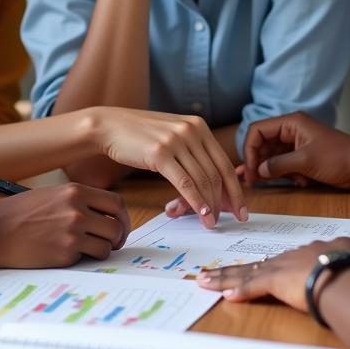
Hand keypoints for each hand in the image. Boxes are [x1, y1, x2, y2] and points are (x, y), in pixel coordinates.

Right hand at [0, 184, 129, 266]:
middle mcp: (77, 210)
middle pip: (117, 225)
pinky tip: (68, 254)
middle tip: (112, 243)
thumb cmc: (17, 214)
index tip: (119, 225)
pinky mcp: (65, 254)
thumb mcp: (50, 196)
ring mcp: (73, 232)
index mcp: (75, 191)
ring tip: (88, 250)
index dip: (122, 217)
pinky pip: (89, 258)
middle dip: (118, 237)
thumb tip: (103, 216)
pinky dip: (85, 259)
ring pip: (107, 245)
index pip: (116, 202)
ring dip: (102, 250)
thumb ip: (77, 202)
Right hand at [92, 108, 247, 227]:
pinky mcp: (160, 153)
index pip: (224, 162)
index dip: (235, 188)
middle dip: (226, 200)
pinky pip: (185, 183)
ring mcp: (176, 140)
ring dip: (211, 205)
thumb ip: (192, 153)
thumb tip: (212, 183)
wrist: (109, 126)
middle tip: (230, 220)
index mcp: (198, 126)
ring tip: (212, 222)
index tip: (241, 208)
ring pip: (203, 180)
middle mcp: (192, 130)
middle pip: (217, 173)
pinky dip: (196, 201)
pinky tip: (202, 214)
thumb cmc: (139, 136)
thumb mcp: (172, 137)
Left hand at [196, 237, 349, 306]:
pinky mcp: (276, 280)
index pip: (278, 262)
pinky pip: (252, 286)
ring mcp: (281, 268)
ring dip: (224, 279)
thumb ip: (346, 259)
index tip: (251, 269)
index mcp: (307, 253)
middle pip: (255, 265)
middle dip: (231, 270)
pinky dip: (239, 290)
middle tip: (210, 273)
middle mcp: (289, 257)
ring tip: (204, 281)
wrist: (348, 271)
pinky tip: (225, 295)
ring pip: (246, 273)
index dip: (263, 267)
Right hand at [243, 112, 349, 189]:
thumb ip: (279, 165)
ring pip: (272, 156)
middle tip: (251, 180)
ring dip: (268, 170)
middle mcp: (290, 131)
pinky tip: (295, 182)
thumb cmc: (339, 157)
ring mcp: (296, 144)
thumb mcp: (306, 161)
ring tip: (260, 184)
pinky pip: (284, 164)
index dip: (249, 149)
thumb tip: (258, 171)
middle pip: (262, 144)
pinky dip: (283, 174)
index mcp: (291, 123)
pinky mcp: (302, 157)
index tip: (250, 169)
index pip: (258, 130)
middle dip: (256, 162)